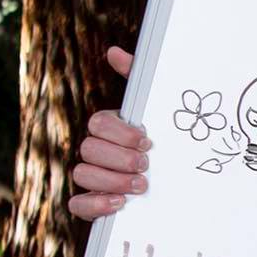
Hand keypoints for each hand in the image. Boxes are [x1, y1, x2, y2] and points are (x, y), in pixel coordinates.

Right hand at [66, 44, 149, 221]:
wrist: (178, 181)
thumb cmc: (164, 140)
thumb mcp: (157, 109)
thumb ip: (139, 78)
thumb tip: (113, 52)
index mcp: (107, 127)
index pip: (98, 124)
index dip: (120, 133)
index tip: (147, 141)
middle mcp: (95, 151)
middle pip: (88, 149)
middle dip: (119, 158)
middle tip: (146, 165)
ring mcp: (91, 178)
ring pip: (82, 173)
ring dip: (111, 180)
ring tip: (140, 186)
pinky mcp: (92, 205)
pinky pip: (78, 205)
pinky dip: (95, 205)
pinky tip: (119, 203)